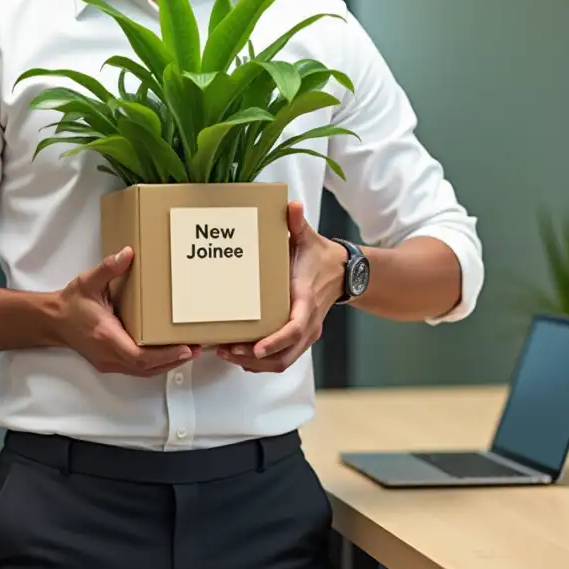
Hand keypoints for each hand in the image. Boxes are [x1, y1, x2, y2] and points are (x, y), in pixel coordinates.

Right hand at [52, 246, 201, 375]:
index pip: (139, 355)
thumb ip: (108, 268)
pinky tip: (169, 355)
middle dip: (174, 360)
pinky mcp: (110, 363)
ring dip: (167, 364)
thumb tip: (127, 254)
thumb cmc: (71, 303)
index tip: (185, 348)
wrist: (53, 321)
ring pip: (143, 372)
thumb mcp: (88, 281)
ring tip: (190, 351)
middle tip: (198, 347)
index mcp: (105, 335)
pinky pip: (137, 369)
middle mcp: (108, 354)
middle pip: (146, 367)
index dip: (164, 355)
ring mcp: (109, 362)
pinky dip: (156, 365)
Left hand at [215, 201, 345, 372]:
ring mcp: (306, 333)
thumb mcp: (308, 237)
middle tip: (225, 350)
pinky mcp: (301, 338)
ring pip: (282, 361)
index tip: (255, 347)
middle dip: (253, 358)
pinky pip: (283, 358)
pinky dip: (261, 362)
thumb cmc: (319, 256)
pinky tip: (239, 355)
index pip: (294, 328)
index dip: (275, 341)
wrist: (342, 272)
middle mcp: (308, 322)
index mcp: (306, 300)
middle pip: (284, 354)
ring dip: (254, 363)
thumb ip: (297, 223)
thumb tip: (292, 205)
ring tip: (226, 353)